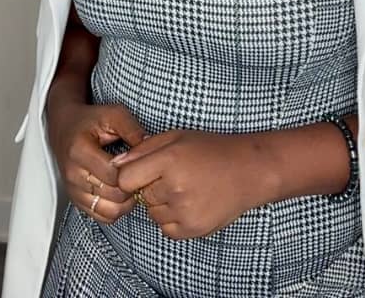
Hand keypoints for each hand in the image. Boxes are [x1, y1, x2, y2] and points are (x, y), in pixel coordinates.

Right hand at [49, 100, 147, 223]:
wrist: (64, 126)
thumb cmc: (90, 119)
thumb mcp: (113, 114)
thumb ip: (132, 129)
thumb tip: (152, 147)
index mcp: (79, 150)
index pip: (113, 175)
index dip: (131, 171)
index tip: (138, 161)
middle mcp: (72, 174)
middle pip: (113, 196)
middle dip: (131, 186)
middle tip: (139, 173)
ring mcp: (73, 190)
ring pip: (109, 211)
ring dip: (125, 201)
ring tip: (130, 183)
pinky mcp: (76, 200)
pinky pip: (102, 217)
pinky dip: (115, 209)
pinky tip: (120, 192)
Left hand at [112, 128, 275, 238]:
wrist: (248, 170)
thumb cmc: (211, 149)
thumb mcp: (176, 136)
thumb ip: (143, 149)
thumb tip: (116, 164)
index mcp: (169, 160)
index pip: (125, 178)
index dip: (130, 175)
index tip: (141, 171)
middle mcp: (175, 187)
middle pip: (140, 195)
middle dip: (149, 187)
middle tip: (173, 176)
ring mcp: (185, 211)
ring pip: (153, 213)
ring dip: (161, 203)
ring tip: (184, 188)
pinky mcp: (194, 229)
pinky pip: (166, 228)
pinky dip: (172, 218)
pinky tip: (189, 202)